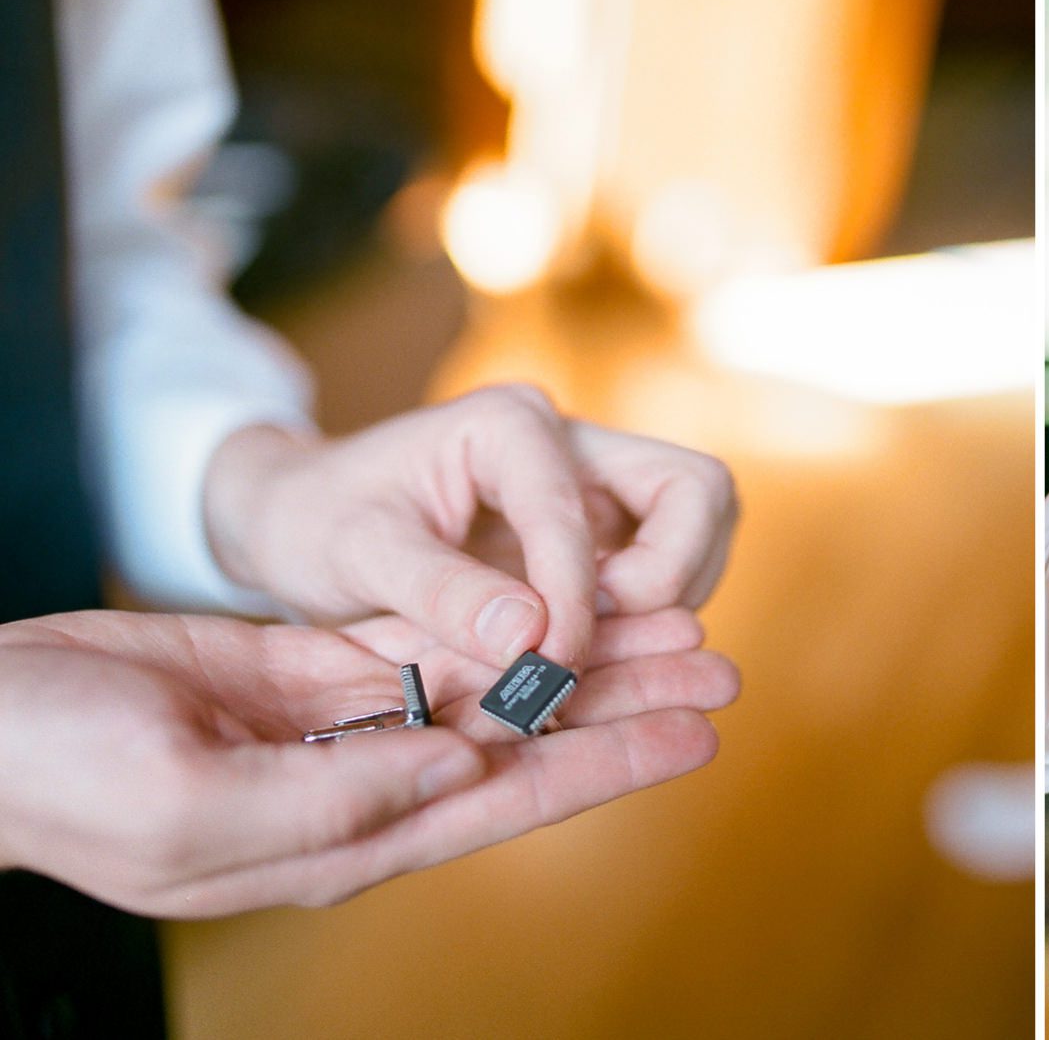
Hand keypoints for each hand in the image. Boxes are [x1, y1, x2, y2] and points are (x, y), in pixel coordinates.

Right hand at [0, 606, 736, 916]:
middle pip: (528, 738)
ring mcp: (343, 719)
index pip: (512, 798)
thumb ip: (337, 798)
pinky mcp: (312, 664)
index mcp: (347, 837)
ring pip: (496, 678)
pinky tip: (560, 596)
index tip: (698, 739)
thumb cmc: (67, 783)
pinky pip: (430, 634)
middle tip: (720, 670)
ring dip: (581, 648)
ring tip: (670, 624)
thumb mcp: (198, 810)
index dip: (610, 766)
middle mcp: (367, 782)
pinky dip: (501, 614)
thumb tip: (457, 766)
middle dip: (624, 703)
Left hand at [203, 384, 738, 671]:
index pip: (582, 511)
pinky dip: (647, 617)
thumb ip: (439, 593)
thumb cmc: (316, 522)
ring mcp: (598, 483)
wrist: (301, 518)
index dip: (576, 600)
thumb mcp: (354, 556)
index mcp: (511, 424)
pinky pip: (669, 566)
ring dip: (667, 601)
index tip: (547, 672)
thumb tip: (530, 638)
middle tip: (597, 642)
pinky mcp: (604, 529)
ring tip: (584, 656)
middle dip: (670, 577)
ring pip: (699, 528)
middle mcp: (573, 440)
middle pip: (696, 491)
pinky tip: (581, 657)